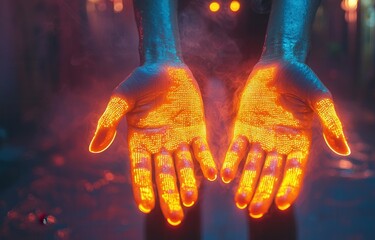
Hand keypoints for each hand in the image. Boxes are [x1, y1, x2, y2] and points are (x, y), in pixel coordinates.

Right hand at [89, 62, 216, 225]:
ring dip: (188, 183)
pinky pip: (201, 150)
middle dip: (169, 196)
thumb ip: (108, 122)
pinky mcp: (196, 129)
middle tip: (175, 217)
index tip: (146, 207)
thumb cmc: (139, 81)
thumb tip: (93, 149)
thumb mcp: (121, 100)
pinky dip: (206, 162)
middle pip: (164, 176)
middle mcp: (160, 145)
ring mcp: (179, 139)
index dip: (143, 188)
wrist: (164, 66)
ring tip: (191, 201)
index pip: (141, 171)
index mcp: (139, 142)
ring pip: (184, 167)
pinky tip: (213, 175)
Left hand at [221, 60, 349, 217]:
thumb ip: (330, 123)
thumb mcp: (320, 99)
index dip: (289, 186)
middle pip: (271, 174)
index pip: (294, 170)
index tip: (281, 203)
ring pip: (252, 166)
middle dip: (263, 192)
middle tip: (255, 211)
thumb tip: (345, 152)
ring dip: (246, 184)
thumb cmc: (303, 79)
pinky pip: (237, 148)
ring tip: (239, 202)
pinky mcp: (243, 127)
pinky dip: (232, 162)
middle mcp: (279, 144)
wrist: (279, 62)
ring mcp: (260, 137)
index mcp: (299, 142)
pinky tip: (225, 175)